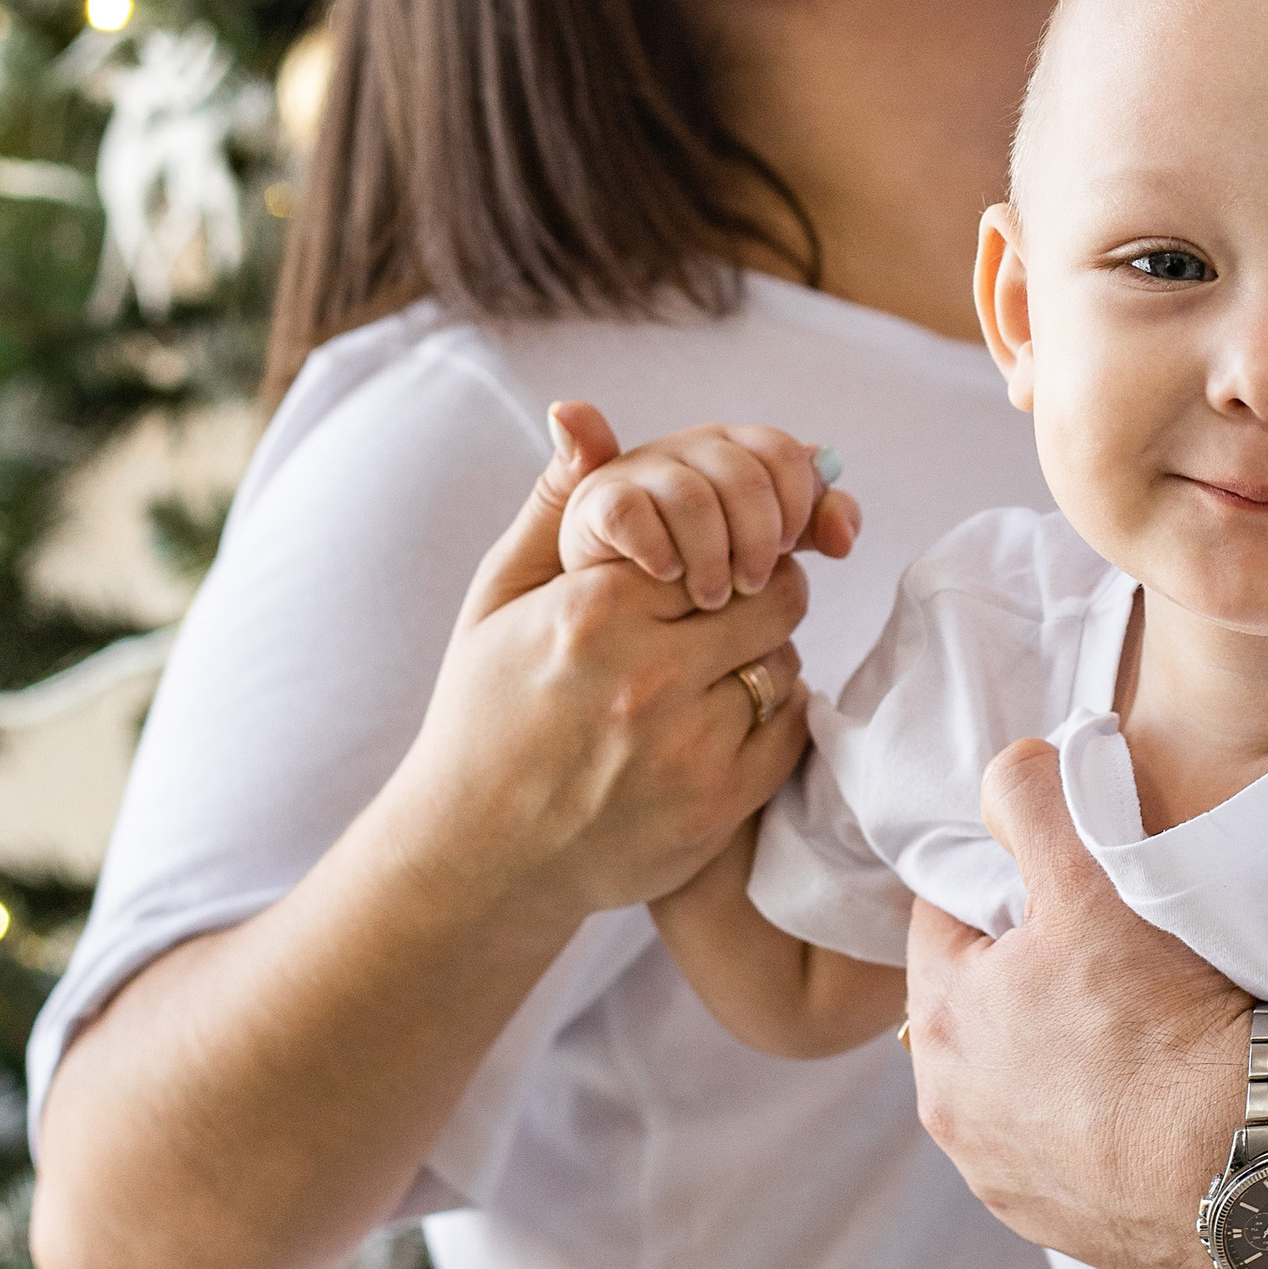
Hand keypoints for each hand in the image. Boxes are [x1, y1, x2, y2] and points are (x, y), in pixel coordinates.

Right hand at [383, 401, 813, 926]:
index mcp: (593, 612)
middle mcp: (645, 677)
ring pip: (785, 664)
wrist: (477, 857)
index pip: (717, 540)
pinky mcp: (717, 805)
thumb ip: (554, 504)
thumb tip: (579, 411)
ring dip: (762, 661)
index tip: (705, 571)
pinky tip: (718, 724)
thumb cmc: (484, 713)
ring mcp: (687, 747)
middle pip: (773, 597)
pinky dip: (770, 720)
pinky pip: (790, 731)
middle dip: (758, 596)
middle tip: (721, 616)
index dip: (722, 551)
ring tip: (708, 675)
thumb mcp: (499, 599)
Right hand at [557, 413, 860, 614]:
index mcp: (732, 450)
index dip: (798, 500)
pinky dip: (657, 547)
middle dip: (758, 537)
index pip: (783, 451)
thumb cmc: (692, 572)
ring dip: (712, 554)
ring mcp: (638, 472)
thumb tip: (846, 535)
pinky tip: (668, 577)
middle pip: (745, 475)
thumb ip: (806, 529)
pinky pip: (632, 511)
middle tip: (752, 586)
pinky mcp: (596, 502)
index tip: (789, 550)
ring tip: (712, 597)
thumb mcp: (755, 544)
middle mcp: (688, 450)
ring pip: (695, 498)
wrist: (600, 610)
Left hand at [904, 738, 1244, 1268]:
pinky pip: (1057, 1156)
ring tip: (1131, 1037)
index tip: (1057, 892)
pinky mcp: (1055, 1227)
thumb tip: (1007, 766)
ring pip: (1011, 1087)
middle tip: (1103, 960)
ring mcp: (1000, 1179)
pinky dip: (1088, 1129)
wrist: (1254, 1155)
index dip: (1000, 894)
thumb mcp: (1092, 878)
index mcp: (939, 1018)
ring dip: (1050, 1060)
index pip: (942, 922)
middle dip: (1021, 980)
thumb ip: (1030, 800)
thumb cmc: (1167, 1014)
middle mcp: (949, 1110)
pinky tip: (1146, 1107)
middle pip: (974, 1010)